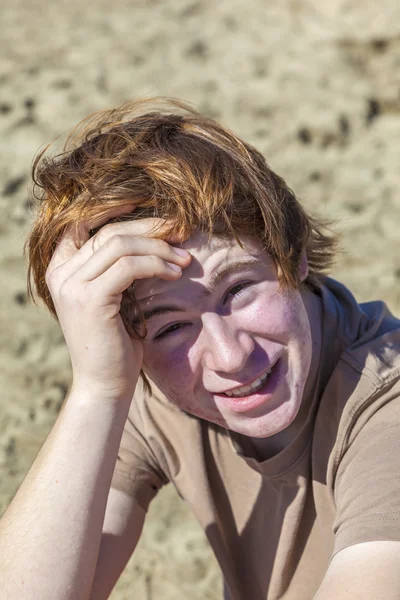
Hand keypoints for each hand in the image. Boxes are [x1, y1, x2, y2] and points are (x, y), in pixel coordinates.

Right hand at [45, 206, 190, 399]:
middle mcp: (60, 273)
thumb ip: (119, 265)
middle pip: (108, 229)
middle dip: (150, 227)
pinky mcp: (89, 299)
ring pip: (119, 243)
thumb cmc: (117, 340)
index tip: (154, 211)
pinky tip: (175, 272)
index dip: (117, 207)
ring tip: (184, 258)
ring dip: (158, 247)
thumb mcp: (115, 294)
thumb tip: (156, 232)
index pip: (85, 222)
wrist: (106, 384)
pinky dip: (156, 264)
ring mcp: (71, 285)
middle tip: (182, 231)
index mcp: (61, 268)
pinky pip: (129, 266)